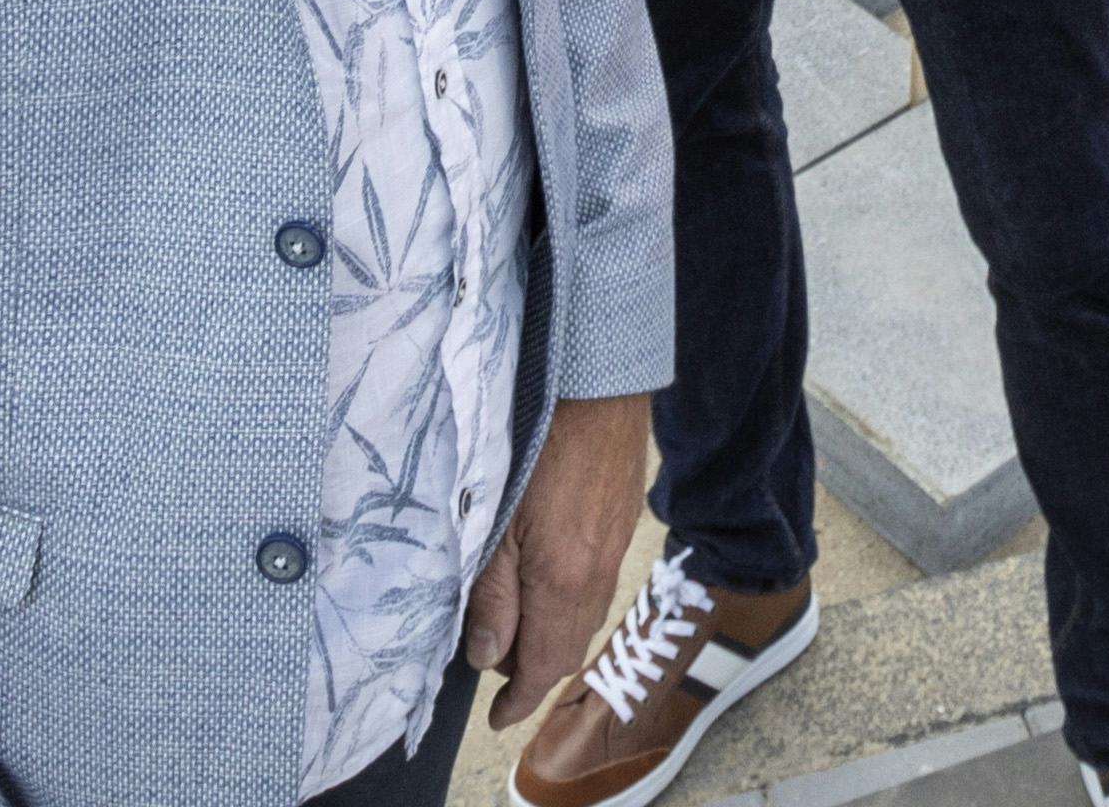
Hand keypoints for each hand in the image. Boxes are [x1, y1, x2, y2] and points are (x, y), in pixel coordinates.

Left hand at [473, 394, 653, 726]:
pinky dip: (571, 607)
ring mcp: (615, 552)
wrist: (597, 389)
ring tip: (517, 629)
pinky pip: (599, 589)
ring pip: (585, 621)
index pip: (542, 666)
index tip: (497, 720)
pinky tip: (550, 585)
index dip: (518, 701)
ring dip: (552, 639)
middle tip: (494, 669)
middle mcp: (596, 578)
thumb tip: (485, 657)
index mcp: (561, 583)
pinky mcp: (623, 526)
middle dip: (532, 672)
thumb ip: (492, 596)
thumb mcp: (494, 525)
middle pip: (567, 650)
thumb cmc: (536, 448)